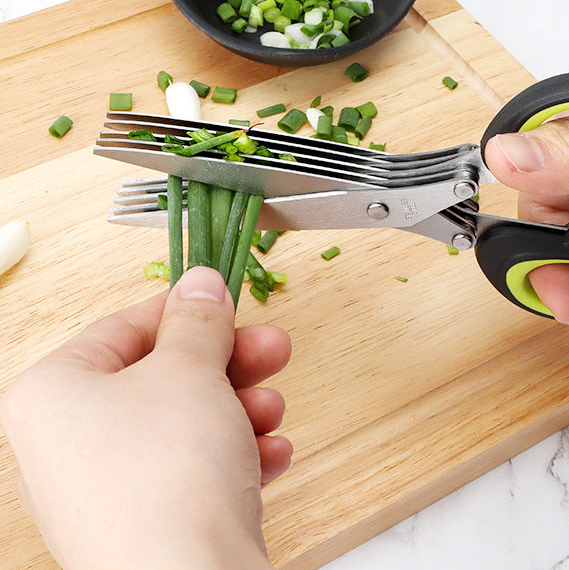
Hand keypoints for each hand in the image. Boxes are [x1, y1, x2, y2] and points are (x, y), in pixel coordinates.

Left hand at [0, 265, 291, 569]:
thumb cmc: (168, 470)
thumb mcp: (190, 368)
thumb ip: (197, 318)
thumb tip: (201, 282)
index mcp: (53, 395)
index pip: (124, 328)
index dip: (186, 310)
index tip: (228, 302)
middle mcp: (68, 445)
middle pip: (163, 377)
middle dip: (230, 363)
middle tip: (273, 348)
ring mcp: (105, 492)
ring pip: (186, 424)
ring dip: (241, 410)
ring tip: (272, 411)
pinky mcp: (145, 527)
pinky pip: (192, 472)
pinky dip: (235, 457)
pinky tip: (270, 456)